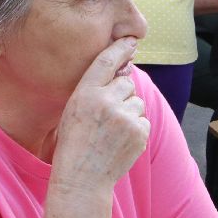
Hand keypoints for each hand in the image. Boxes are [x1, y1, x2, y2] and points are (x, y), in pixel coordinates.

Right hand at [51, 37, 149, 189]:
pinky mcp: (139, 132)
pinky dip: (136, 128)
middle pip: (127, 82)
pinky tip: (119, 141)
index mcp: (84, 93)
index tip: (130, 40)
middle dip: (122, 94)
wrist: (82, 177)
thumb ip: (95, 89)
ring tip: (112, 131)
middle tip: (107, 115)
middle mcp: (106, 101)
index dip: (119, 48)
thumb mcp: (74, 109)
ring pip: (137, 101)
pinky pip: (143, 120)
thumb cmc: (74, 142)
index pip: (105, 62)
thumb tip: (125, 71)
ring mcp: (124, 117)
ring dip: (129, 112)